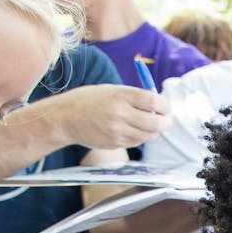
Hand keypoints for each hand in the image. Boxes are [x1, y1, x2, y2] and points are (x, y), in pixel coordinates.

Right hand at [16, 84, 171, 150]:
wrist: (65, 117)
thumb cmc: (90, 100)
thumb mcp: (112, 90)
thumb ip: (134, 97)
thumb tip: (159, 104)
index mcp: (120, 95)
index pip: (153, 102)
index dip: (165, 106)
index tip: (166, 107)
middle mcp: (120, 114)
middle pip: (155, 123)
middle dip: (165, 122)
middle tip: (166, 120)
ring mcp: (117, 131)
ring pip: (148, 135)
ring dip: (153, 131)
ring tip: (147, 123)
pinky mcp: (114, 143)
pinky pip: (136, 142)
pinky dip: (139, 137)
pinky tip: (131, 129)